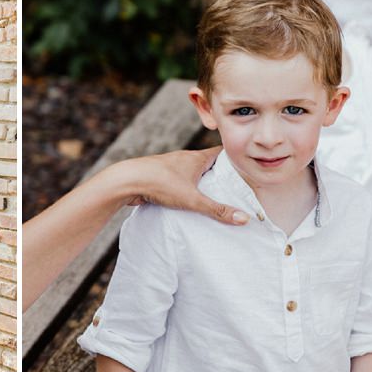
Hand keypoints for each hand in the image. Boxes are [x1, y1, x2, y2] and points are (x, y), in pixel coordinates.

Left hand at [117, 147, 248, 224]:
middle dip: (219, 174)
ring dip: (200, 182)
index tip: (247, 168)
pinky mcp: (158, 177)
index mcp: (195, 158)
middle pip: (207, 163)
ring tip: (212, 196)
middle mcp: (183, 159)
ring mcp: (169, 167)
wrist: (125, 181)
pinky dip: (184, 189)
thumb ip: (217, 210)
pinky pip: (176, 182)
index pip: (221, 153)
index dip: (234, 159)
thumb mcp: (193, 199)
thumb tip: (244, 218)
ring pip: (190, 173)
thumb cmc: (159, 184)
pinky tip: (186, 201)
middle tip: (233, 187)